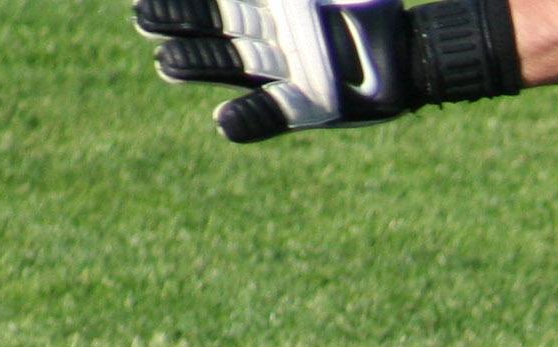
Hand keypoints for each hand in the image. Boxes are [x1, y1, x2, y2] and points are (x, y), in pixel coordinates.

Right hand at [139, 0, 421, 140]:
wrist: (413, 53)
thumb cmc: (371, 12)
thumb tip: (251, 77)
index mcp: (274, 5)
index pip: (223, 2)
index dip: (191, 2)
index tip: (152, 1)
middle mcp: (272, 38)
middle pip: (219, 27)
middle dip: (183, 22)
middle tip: (144, 19)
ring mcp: (288, 72)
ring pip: (234, 66)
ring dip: (201, 66)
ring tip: (166, 62)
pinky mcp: (310, 107)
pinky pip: (273, 114)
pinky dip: (250, 120)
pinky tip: (225, 124)